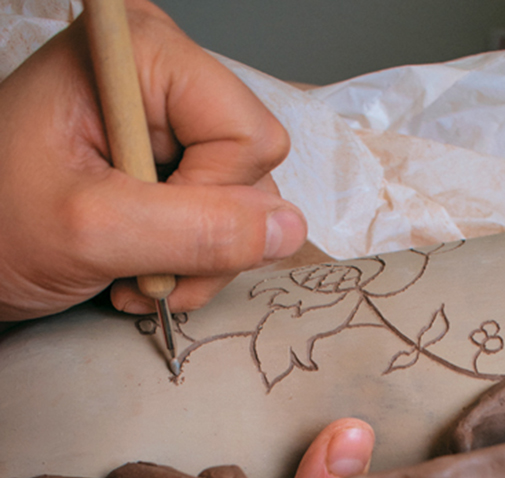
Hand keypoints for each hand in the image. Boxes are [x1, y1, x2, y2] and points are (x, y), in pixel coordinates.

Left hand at [0, 0, 305, 320]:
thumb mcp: (92, 230)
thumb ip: (196, 231)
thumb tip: (288, 229)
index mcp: (142, 54)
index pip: (247, 133)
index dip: (213, 199)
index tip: (147, 229)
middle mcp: (163, 77)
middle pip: (250, 170)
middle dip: (205, 239)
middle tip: (141, 267)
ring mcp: (167, 121)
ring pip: (242, 204)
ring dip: (196, 258)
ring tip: (133, 272)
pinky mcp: (167, 160)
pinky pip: (220, 217)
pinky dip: (189, 258)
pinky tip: (140, 265)